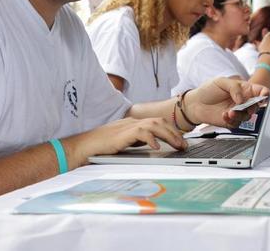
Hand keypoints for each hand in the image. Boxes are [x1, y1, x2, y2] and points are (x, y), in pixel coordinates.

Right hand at [65, 117, 184, 165]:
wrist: (85, 146)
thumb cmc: (102, 146)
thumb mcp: (126, 142)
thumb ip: (138, 141)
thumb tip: (155, 145)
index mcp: (135, 122)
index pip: (158, 122)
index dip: (172, 130)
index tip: (182, 140)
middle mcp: (133, 121)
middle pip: (160, 122)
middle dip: (175, 133)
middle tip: (184, 145)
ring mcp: (128, 126)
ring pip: (154, 125)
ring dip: (168, 135)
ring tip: (177, 145)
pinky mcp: (123, 134)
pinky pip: (141, 132)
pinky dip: (151, 139)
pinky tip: (157, 147)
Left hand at [187, 78, 269, 127]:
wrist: (195, 103)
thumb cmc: (209, 90)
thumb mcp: (221, 82)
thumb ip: (234, 88)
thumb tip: (242, 99)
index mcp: (244, 89)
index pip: (259, 91)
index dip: (264, 93)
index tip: (264, 95)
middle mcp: (243, 101)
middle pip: (256, 105)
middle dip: (253, 106)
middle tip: (246, 106)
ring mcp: (238, 112)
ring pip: (248, 115)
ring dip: (240, 114)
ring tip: (230, 111)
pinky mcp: (232, 121)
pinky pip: (237, 123)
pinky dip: (232, 119)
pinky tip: (224, 114)